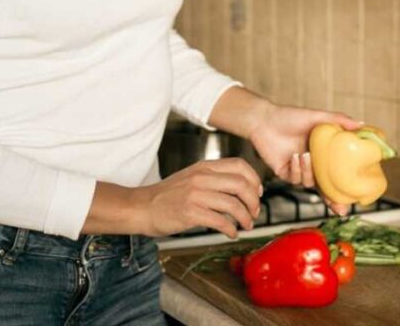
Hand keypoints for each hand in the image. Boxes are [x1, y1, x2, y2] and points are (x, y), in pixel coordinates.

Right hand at [135, 158, 262, 238]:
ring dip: (245, 218)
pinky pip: (220, 221)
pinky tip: (231, 234)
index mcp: (204, 167)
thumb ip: (214, 178)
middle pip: (241, 185)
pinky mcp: (190, 213)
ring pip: (233, 204)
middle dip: (253, 202)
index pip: (239, 165)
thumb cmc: (167, 196)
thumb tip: (242, 189)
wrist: (142, 207)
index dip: (254, 179)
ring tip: (246, 226)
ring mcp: (195, 194)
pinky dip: (231, 230)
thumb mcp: (191, 177)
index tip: (257, 193)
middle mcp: (201, 177)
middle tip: (254, 213)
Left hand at [249, 103, 361, 215]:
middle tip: (341, 208)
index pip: (338, 174)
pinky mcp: (285, 173)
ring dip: (310, 171)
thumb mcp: (317, 116)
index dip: (347, 187)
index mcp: (323, 154)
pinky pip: (296, 179)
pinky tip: (294, 156)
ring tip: (305, 154)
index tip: (357, 199)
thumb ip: (340, 120)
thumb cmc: (290, 117)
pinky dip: (297, 169)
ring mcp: (299, 170)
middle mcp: (313, 164)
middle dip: (334, 201)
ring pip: (310, 182)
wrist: (264, 119)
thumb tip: (363, 124)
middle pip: (326, 188)